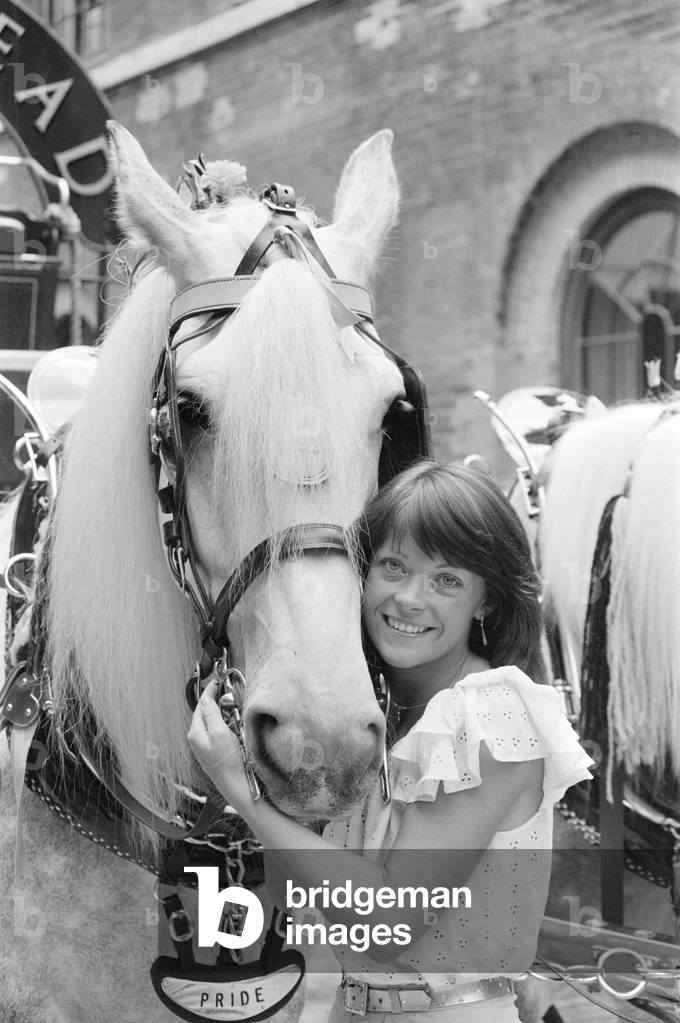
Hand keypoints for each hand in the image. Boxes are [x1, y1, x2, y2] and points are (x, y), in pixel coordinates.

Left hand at [187, 679, 250, 805]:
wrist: (236, 785)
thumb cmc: (228, 761)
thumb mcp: (219, 733)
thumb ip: (211, 714)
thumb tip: (206, 697)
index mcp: (195, 732)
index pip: (201, 704)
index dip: (210, 690)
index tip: (219, 681)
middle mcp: (197, 739)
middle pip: (204, 711)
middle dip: (214, 699)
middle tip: (228, 691)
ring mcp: (204, 746)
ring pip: (210, 720)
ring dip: (219, 711)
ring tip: (231, 705)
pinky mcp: (213, 751)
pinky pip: (216, 730)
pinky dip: (223, 722)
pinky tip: (232, 723)